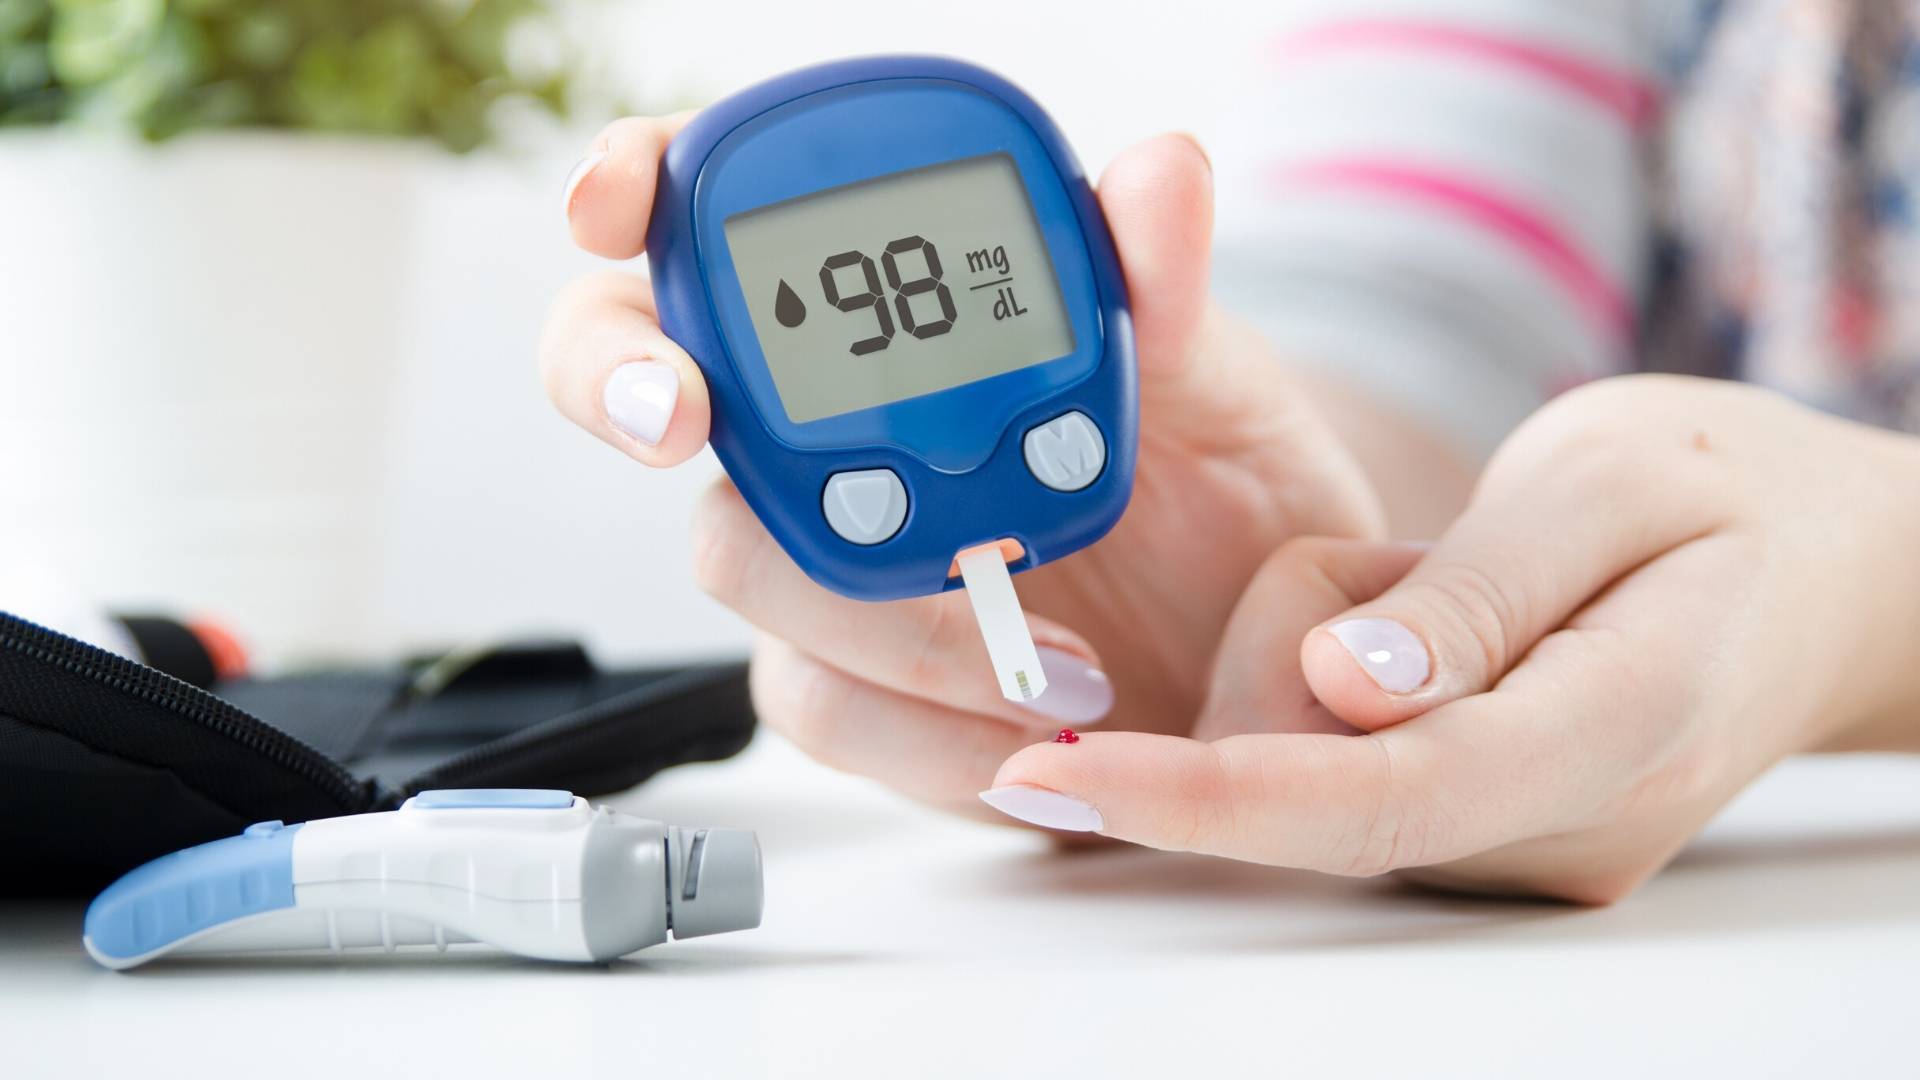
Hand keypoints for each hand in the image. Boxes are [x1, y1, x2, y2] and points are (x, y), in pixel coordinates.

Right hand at [540, 116, 1400, 821]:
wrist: (1249, 639)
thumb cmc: (1209, 480)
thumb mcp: (1204, 371)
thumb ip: (1159, 283)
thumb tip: (1159, 173)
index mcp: (883, 316)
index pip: (715, 220)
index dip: (627, 189)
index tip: (614, 206)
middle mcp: (820, 429)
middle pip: (648, 385)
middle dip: (628, 386)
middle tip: (683, 415)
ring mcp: (822, 558)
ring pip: (741, 564)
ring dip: (879, 613)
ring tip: (1051, 661)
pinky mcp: (855, 686)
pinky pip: (822, 707)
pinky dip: (922, 732)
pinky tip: (1024, 738)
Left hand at [985, 375, 1919, 900]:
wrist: (1829, 575)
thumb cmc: (1729, 498)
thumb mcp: (1609, 482)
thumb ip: (1473, 594)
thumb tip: (1342, 686)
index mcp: (1610, 727)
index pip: (1374, 799)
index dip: (1204, 796)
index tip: (1065, 771)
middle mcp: (1557, 827)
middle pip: (1315, 784)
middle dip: (1273, 661)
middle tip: (1392, 562)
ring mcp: (1521, 849)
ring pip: (1312, 773)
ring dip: (1314, 657)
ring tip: (1442, 581)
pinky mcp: (1481, 837)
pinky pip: (1340, 768)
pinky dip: (1340, 687)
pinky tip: (1427, 631)